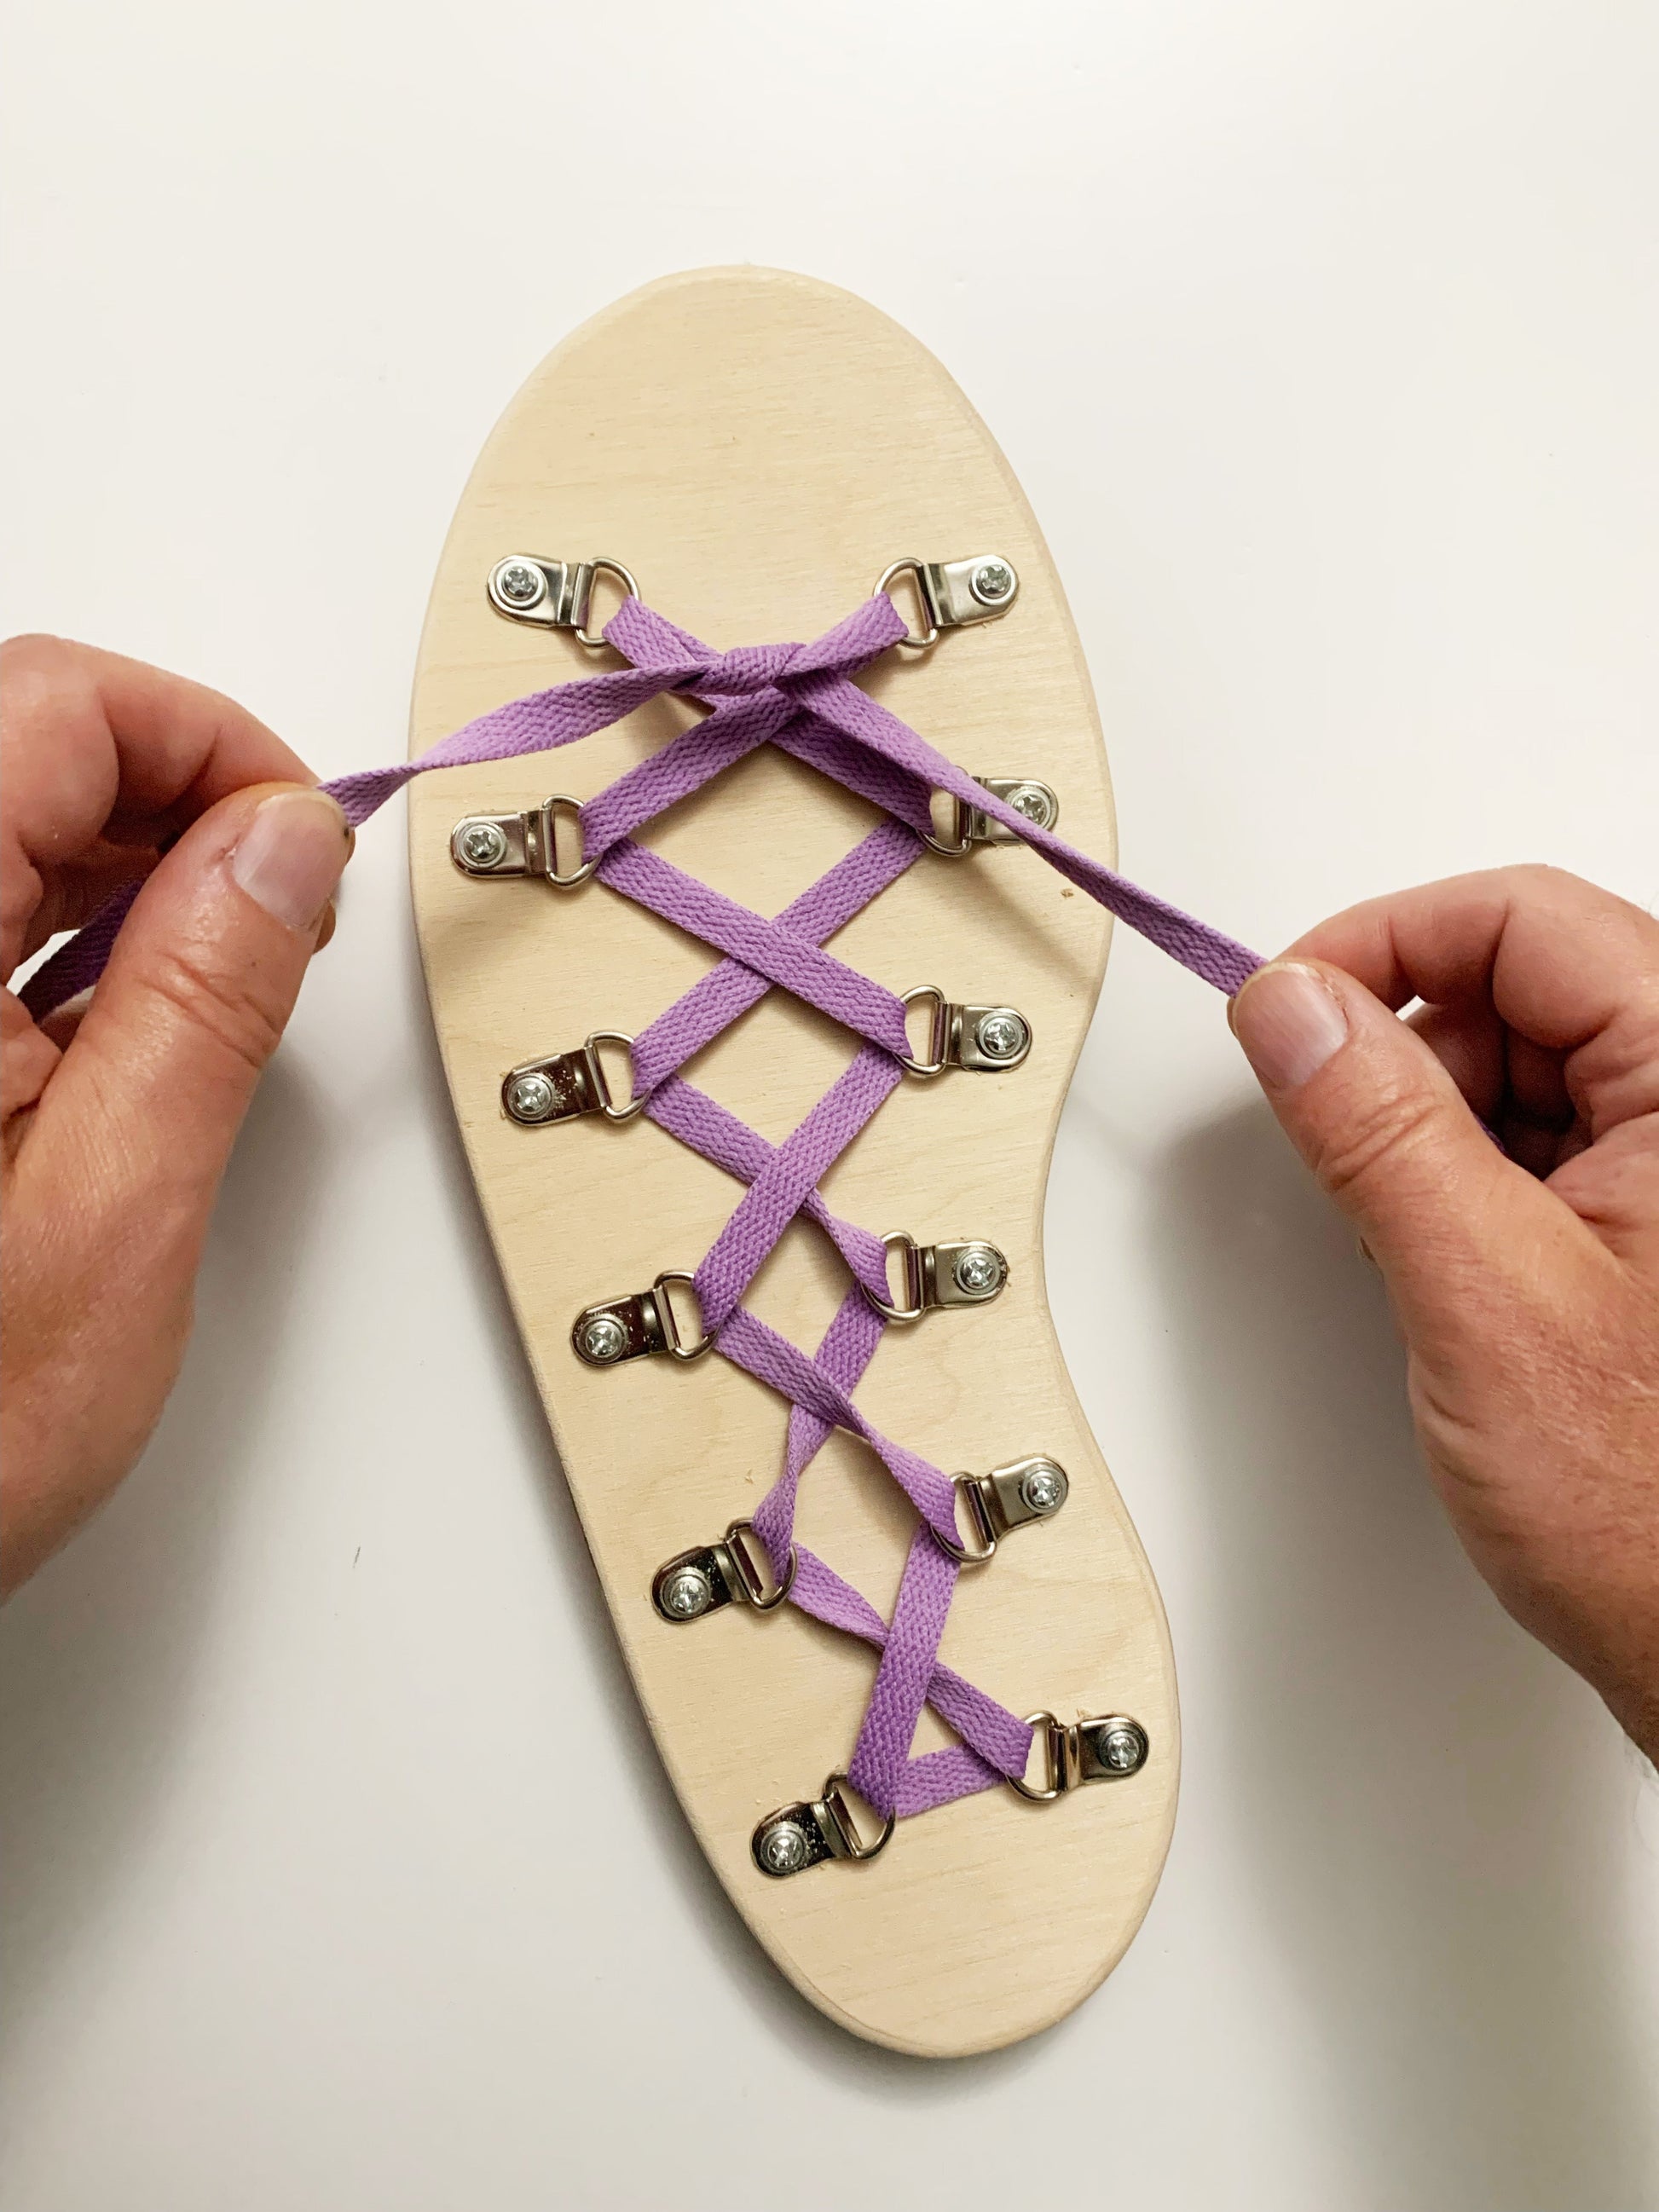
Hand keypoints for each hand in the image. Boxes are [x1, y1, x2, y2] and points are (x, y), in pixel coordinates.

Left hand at [1, 635, 350, 1590]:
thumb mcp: (113, 1205)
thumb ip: (206, 996)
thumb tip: (284, 844)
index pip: (52, 705)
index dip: (204, 741)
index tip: (296, 842)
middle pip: (17, 745)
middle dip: (171, 805)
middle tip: (275, 924)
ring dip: (115, 876)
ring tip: (204, 993)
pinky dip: (52, 943)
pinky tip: (109, 1035)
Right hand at [1229, 866, 1658, 1759]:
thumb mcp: (1481, 1294)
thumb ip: (1378, 1128)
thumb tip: (1294, 1008)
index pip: (1528, 921)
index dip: (1387, 943)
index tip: (1290, 1006)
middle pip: (1527, 982)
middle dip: (1410, 1052)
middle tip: (1349, 1149)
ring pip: (1529, 1066)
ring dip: (1437, 1128)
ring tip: (1426, 1245)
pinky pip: (1546, 1142)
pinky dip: (1471, 1183)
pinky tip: (1458, 1266)